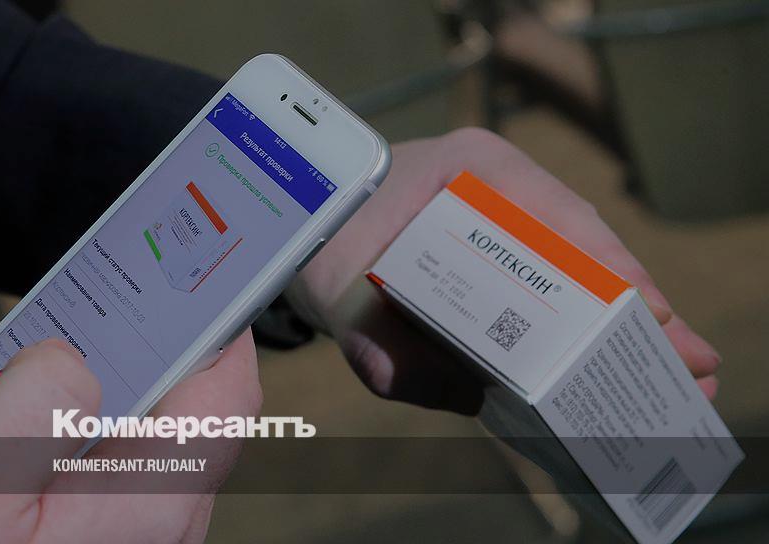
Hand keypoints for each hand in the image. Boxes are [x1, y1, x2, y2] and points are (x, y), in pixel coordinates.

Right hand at [0, 321, 260, 543]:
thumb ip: (36, 402)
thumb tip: (73, 355)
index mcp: (145, 503)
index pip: (225, 397)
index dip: (216, 331)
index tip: (188, 288)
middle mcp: (148, 525)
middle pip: (157, 408)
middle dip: (94, 359)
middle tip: (39, 332)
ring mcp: (113, 536)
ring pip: (100, 438)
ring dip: (37, 403)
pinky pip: (62, 477)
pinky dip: (10, 454)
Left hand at [288, 128, 719, 412]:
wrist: (307, 225)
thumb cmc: (324, 246)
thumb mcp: (340, 297)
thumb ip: (379, 348)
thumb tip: (442, 390)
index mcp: (466, 170)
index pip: (552, 212)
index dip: (606, 264)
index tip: (648, 310)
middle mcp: (496, 183)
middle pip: (582, 242)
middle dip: (636, 305)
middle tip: (690, 360)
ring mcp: (505, 210)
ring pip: (577, 263)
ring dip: (620, 319)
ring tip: (670, 370)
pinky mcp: (502, 244)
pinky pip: (552, 279)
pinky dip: (581, 319)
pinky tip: (608, 360)